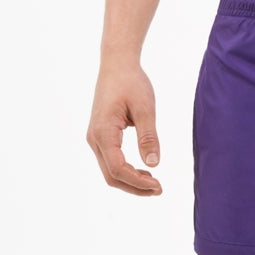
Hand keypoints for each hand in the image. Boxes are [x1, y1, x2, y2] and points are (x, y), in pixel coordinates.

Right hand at [87, 61, 163, 195]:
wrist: (117, 65)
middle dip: (134, 187)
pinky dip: (126, 171)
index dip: (138, 182)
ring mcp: (95, 138)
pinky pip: (110, 161)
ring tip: (154, 182)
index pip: (118, 168)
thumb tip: (154, 164)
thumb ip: (148, 137)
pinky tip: (144, 170)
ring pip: (109, 171)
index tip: (159, 185)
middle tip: (159, 189)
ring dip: (130, 181)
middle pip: (111, 175)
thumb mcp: (145, 108)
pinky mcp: (100, 136)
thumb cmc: (132, 82)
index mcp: (104, 132)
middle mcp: (94, 138)